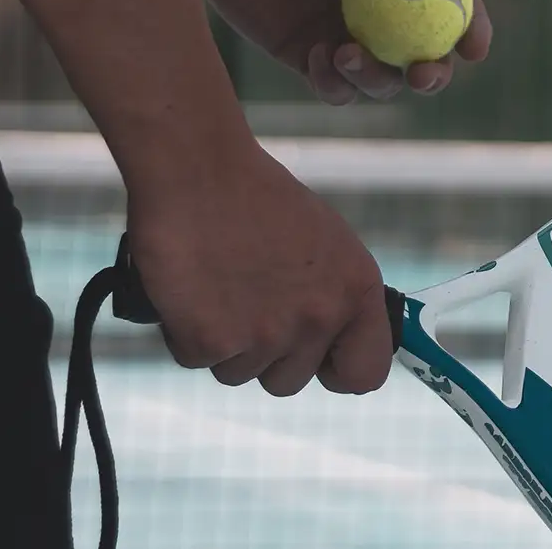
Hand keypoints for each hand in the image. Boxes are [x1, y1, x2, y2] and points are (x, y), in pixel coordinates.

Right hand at [127, 145, 392, 395]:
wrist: (198, 170)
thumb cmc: (257, 200)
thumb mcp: (326, 245)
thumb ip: (335, 296)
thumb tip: (335, 339)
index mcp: (357, 290)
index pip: (366, 373)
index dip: (337, 371)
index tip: (317, 360)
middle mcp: (320, 317)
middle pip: (290, 382)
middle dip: (265, 354)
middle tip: (246, 303)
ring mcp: (268, 333)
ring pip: (239, 374)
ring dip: (223, 342)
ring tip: (219, 287)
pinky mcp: (213, 340)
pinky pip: (196, 360)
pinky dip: (185, 332)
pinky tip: (191, 290)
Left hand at [182, 0, 492, 102]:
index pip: (454, 4)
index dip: (473, 29)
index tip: (474, 48)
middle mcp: (383, 12)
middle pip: (426, 56)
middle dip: (434, 75)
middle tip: (422, 73)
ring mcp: (348, 38)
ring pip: (382, 81)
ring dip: (377, 80)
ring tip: (345, 54)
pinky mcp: (309, 59)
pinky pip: (334, 87)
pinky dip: (334, 83)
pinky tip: (316, 57)